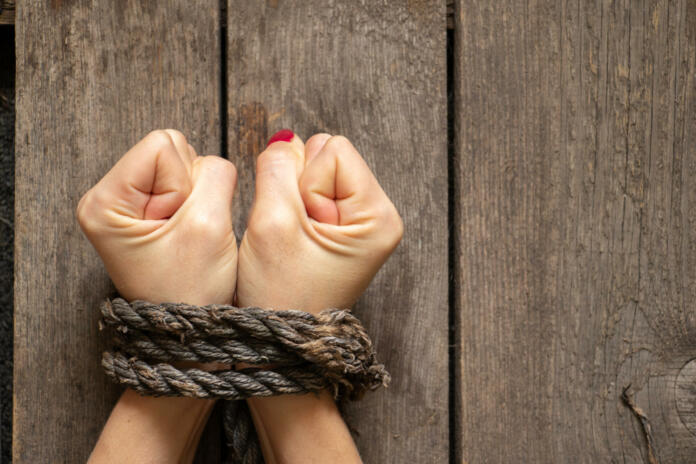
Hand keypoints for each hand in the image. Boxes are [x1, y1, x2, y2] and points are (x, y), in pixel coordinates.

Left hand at [77, 129, 237, 305]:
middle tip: (184, 233)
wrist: (187, 333)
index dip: (185, 182)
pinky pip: (187, 184)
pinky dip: (197, 206)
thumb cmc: (189, 292)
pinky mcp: (148, 211)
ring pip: (184, 165)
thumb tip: (218, 157)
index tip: (179, 225)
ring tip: (185, 237)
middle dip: (192, 188)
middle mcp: (108, 197)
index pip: (162, 145)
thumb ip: (216, 175)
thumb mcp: (207, 226)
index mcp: (105, 201)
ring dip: (197, 198)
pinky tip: (186, 235)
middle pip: (171, 150)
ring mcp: (128, 205)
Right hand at [236, 131, 402, 311]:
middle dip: (299, 188)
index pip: (334, 150)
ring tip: (295, 241)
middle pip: (327, 155)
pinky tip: (295, 241)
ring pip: (314, 170)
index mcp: (379, 216)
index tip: (301, 229)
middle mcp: (379, 215)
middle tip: (296, 236)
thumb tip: (285, 137)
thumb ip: (277, 168)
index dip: (304, 183)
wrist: (281, 340)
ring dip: (293, 199)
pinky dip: (294, 209)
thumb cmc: (281, 294)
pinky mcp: (342, 226)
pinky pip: (310, 190)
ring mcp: (361, 221)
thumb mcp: (273, 224)